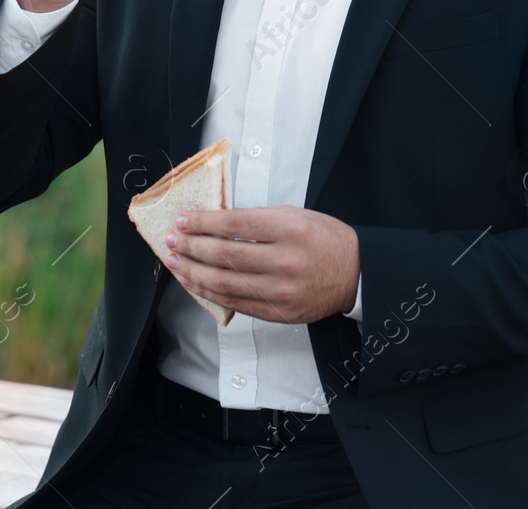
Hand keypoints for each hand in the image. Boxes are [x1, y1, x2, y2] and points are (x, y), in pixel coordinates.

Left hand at [164, 206, 359, 324]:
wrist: (356, 274)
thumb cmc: (325, 240)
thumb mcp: (296, 215)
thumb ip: (258, 219)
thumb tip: (215, 222)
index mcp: (290, 229)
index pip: (234, 224)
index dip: (203, 222)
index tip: (184, 220)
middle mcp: (285, 261)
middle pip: (224, 255)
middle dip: (191, 246)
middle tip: (172, 239)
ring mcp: (281, 290)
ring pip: (224, 283)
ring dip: (192, 272)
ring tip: (174, 261)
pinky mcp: (278, 312)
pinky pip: (235, 304)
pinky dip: (209, 293)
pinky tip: (194, 283)